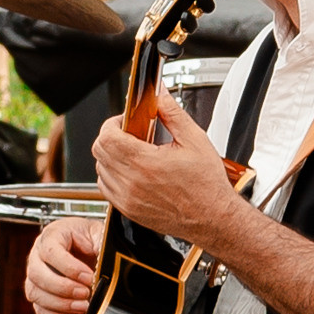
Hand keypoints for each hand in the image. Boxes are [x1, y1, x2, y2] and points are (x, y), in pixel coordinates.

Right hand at [26, 215, 102, 313]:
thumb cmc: (92, 238)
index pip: (50, 252)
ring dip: (59, 304)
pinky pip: (40, 310)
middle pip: (36, 274)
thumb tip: (105, 263)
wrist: (89, 247)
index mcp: (52, 235)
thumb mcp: (100, 233)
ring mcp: (36, 276)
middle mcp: (37, 255)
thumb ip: (102, 243)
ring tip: (83, 306)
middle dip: (63, 288)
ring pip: (35, 293)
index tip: (89, 277)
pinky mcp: (40, 294)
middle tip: (85, 293)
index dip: (68, 267)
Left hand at [88, 92, 240, 255]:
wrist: (213, 218)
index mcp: (145, 163)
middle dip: (111, 137)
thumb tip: (160, 94)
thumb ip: (172, 112)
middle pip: (99, 151)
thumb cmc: (207, 186)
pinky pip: (107, 188)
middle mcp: (131, 183)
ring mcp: (128, 199)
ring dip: (112, 157)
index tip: (126, 122)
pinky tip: (133, 171)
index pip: (107, 136)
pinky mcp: (129, 211)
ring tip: (134, 153)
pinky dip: (113, 176)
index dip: (113, 123)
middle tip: (130, 134)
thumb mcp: (194, 140)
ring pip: (100, 170)